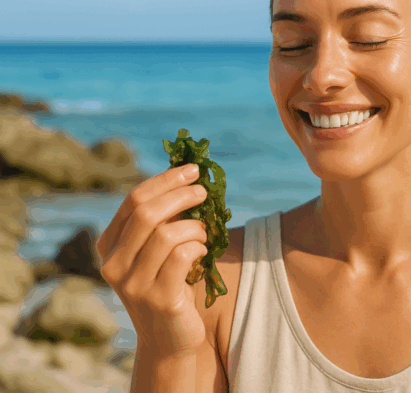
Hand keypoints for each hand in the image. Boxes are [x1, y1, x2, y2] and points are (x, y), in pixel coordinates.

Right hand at [96, 163, 208, 357]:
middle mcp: (114, 265)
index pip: (134, 200)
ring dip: (194, 226)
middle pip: (147, 213)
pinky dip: (198, 246)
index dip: (165, 180)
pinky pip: (183, 256)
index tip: (192, 169)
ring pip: (167, 234)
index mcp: (109, 247)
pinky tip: (202, 251)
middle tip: (203, 190)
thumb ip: (163, 220)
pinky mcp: (160, 300)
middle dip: (180, 194)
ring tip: (203, 233)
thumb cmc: (168, 284)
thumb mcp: (156, 251)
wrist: (170, 339)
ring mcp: (134, 285)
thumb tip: (188, 177)